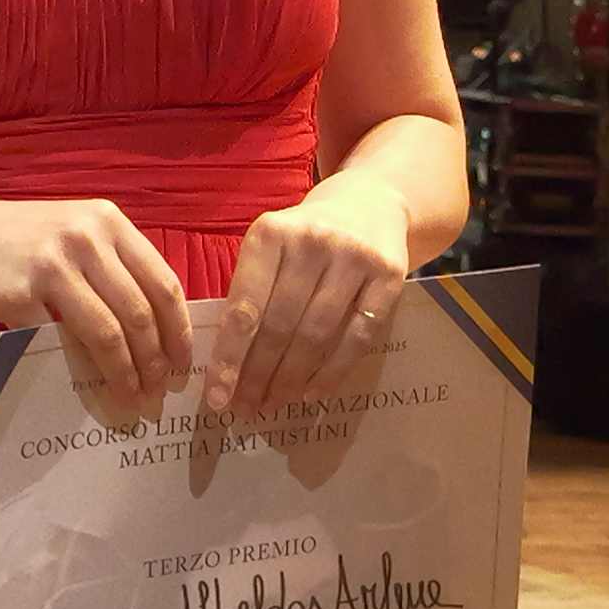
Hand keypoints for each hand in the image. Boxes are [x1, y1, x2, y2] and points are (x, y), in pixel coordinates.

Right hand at [0, 192, 194, 414]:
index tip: (185, 365)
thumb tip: (156, 329)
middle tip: (161, 394)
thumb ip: (111, 266)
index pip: (164, 283)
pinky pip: (60, 343)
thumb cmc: (12, 240)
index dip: (180, 330)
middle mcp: (86, 237)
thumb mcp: (69, 233)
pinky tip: (86, 392)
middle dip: (158, 362)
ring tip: (132, 400)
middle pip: (142, 312)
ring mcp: (52, 264)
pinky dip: (78, 372)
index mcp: (107, 221)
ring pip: (109, 332)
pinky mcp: (18, 294)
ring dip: (126, 374)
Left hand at [202, 173, 412, 447]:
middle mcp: (313, 240)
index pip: (244, 307)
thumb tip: (228, 368)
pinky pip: (357, 337)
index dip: (230, 358)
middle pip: (279, 325)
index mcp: (271, 233)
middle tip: (245, 408)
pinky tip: (312, 393)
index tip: (217, 397)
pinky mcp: (390, 276)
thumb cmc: (306, 238)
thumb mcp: (271, 247)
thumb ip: (250, 293)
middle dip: (258, 375)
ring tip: (273, 404)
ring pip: (317, 335)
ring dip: (290, 379)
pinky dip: (332, 372)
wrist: (371, 200)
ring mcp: (355, 257)